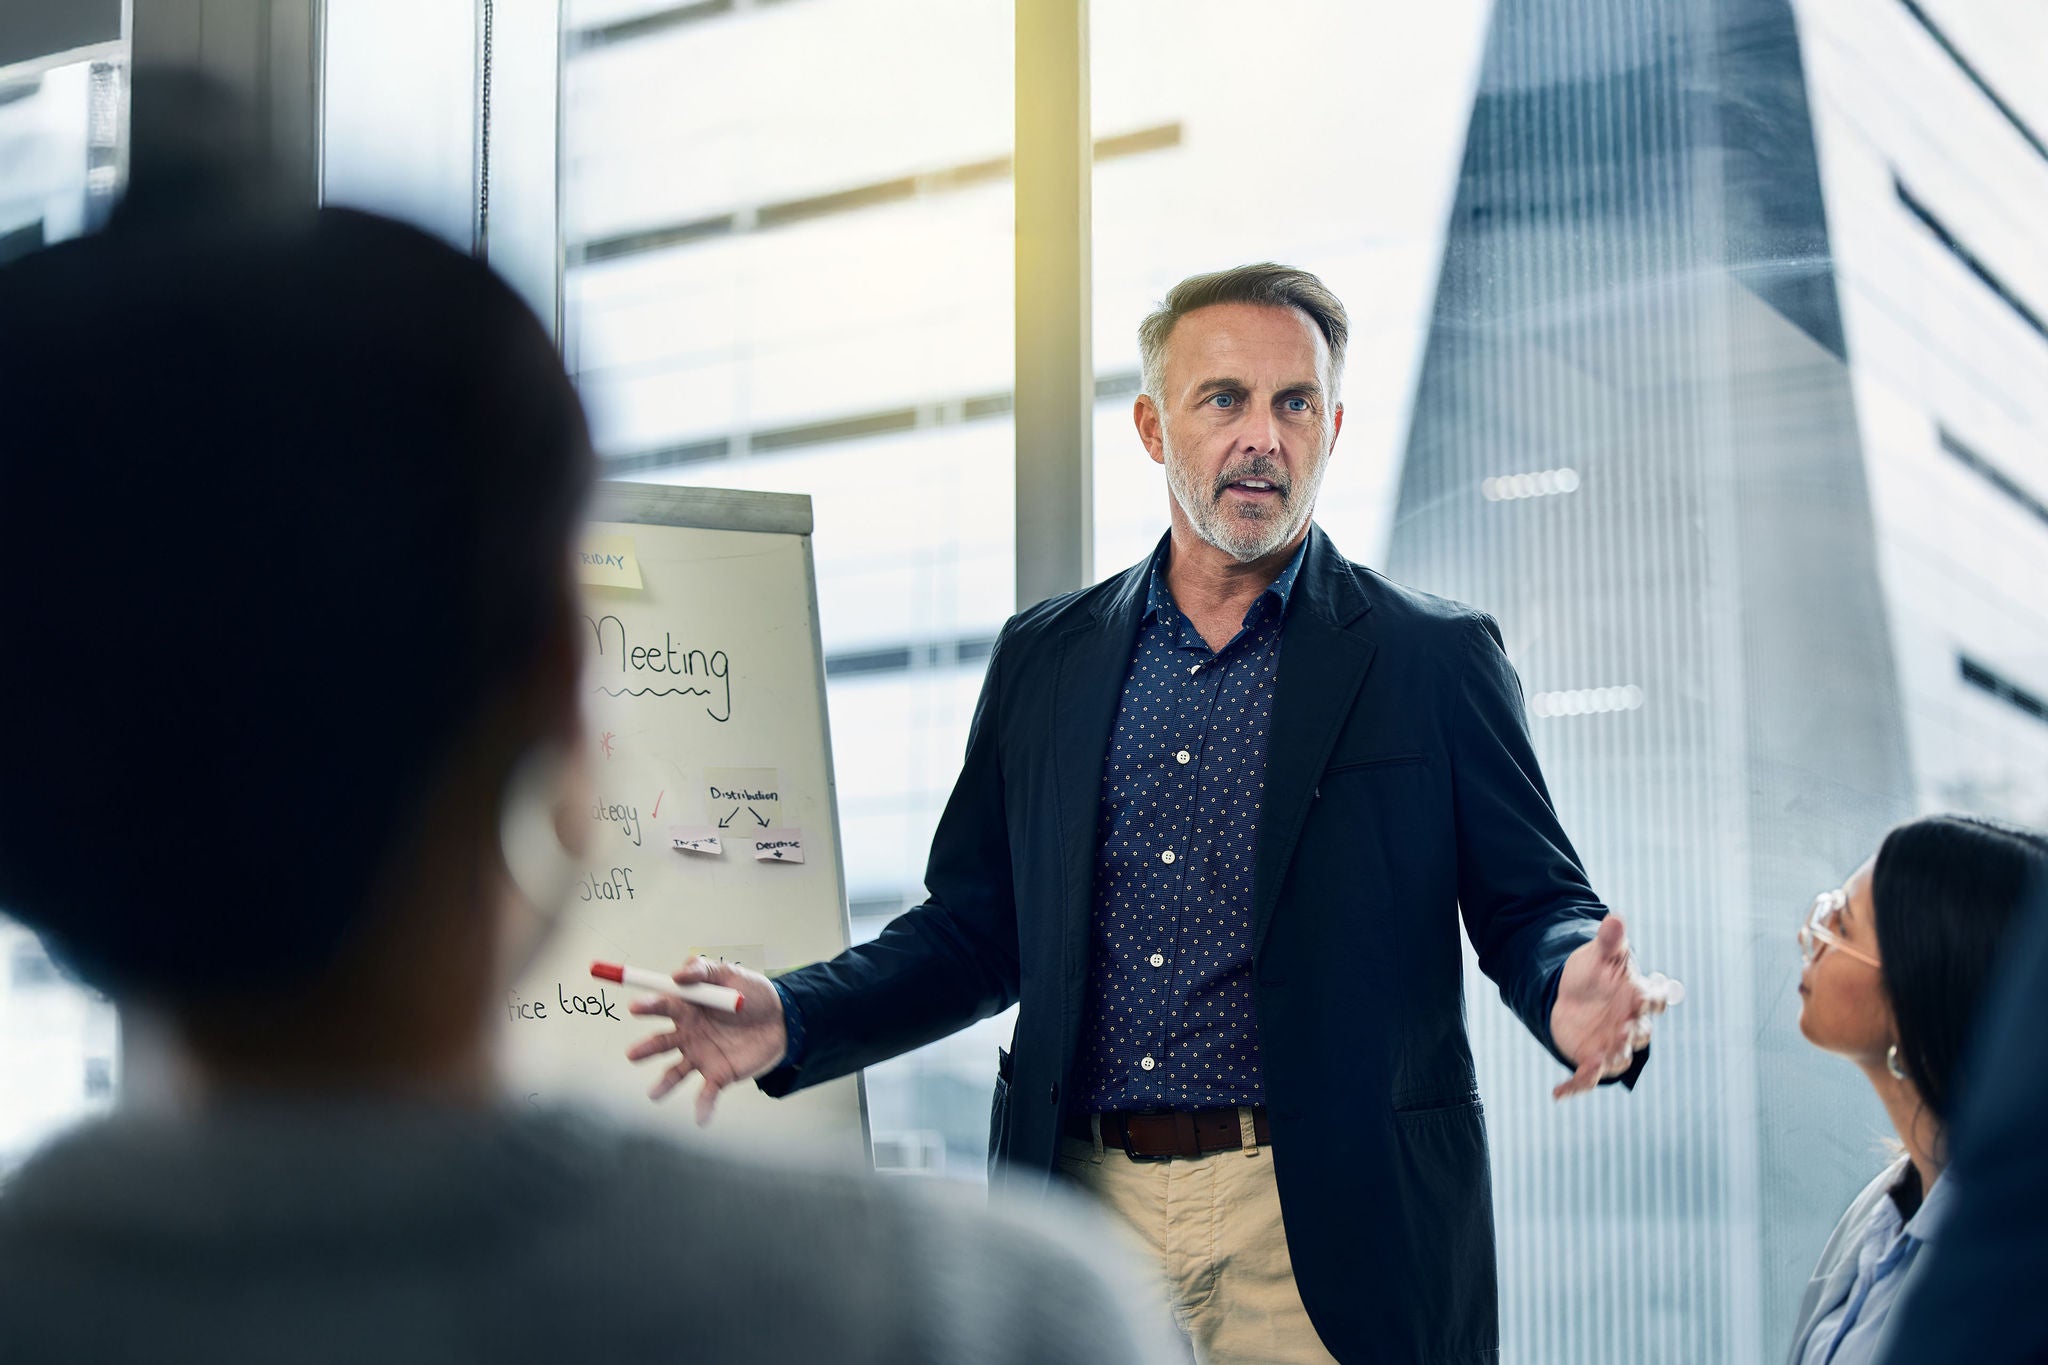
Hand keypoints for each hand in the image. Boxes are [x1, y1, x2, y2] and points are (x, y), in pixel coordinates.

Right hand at [625, 956, 787, 1124]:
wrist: (782, 1020)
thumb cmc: (752, 995)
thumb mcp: (730, 974)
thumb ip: (703, 970)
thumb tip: (677, 975)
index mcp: (687, 1008)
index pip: (662, 1006)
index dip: (648, 1006)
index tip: (635, 1007)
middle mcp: (687, 1034)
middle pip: (662, 1042)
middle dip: (647, 1048)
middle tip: (633, 1054)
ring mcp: (701, 1056)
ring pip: (676, 1072)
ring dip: (664, 1083)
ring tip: (654, 1092)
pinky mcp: (718, 1076)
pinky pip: (707, 1093)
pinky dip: (703, 1106)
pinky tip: (701, 1118)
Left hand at [1547, 915, 1682, 1100]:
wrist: (1574, 995)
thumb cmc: (1595, 974)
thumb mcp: (1599, 955)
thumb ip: (1608, 941)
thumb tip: (1614, 918)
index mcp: (1638, 997)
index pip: (1654, 998)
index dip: (1655, 997)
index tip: (1652, 993)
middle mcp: (1631, 1025)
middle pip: (1638, 1033)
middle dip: (1632, 1033)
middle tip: (1624, 1029)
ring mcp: (1613, 1046)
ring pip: (1618, 1059)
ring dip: (1609, 1061)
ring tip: (1597, 1061)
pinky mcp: (1592, 1060)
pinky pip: (1587, 1078)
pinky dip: (1575, 1087)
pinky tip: (1558, 1093)